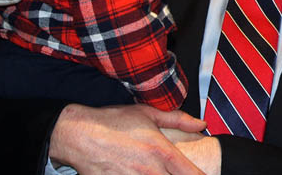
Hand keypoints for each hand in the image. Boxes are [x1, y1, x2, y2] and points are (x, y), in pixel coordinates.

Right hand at [49, 103, 206, 174]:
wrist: (79, 135)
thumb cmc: (114, 122)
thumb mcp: (148, 113)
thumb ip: (178, 120)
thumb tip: (202, 125)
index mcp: (162, 153)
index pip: (191, 174)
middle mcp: (150, 171)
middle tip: (177, 172)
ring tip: (154, 172)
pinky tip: (139, 174)